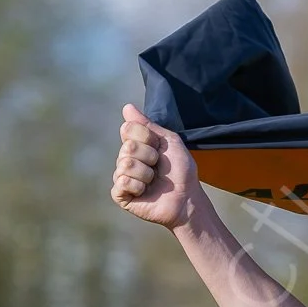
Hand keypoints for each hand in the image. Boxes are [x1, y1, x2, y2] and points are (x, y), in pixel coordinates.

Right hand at [111, 104, 198, 229]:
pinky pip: (123, 182)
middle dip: (150, 157)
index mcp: (135, 144)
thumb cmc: (181, 171)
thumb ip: (148, 125)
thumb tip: (127, 107)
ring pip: (126, 164)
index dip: (148, 138)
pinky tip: (145, 192)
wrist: (187, 199)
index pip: (128, 128)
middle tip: (159, 168)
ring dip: (146, 173)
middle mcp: (125, 158)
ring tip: (154, 181)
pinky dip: (139, 186)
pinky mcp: (120, 194)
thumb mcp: (169, 142)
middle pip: (128, 146)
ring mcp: (121, 176)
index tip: (160, 148)